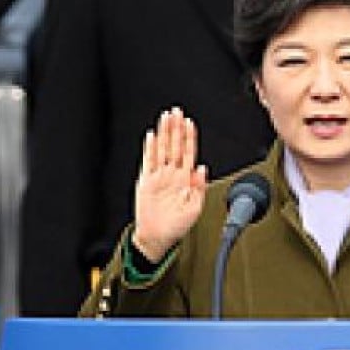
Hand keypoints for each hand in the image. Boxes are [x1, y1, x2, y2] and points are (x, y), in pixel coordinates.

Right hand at [132, 108, 207, 261]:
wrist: (158, 238)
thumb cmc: (176, 226)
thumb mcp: (195, 209)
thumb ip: (200, 188)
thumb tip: (202, 169)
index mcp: (186, 180)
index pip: (189, 153)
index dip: (190, 137)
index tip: (190, 123)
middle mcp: (173, 175)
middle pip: (175, 146)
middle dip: (176, 129)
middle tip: (176, 112)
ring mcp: (159, 177)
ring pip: (162, 150)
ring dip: (164, 134)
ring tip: (165, 118)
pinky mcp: (146, 182)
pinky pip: (148, 161)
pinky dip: (149, 149)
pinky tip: (151, 136)